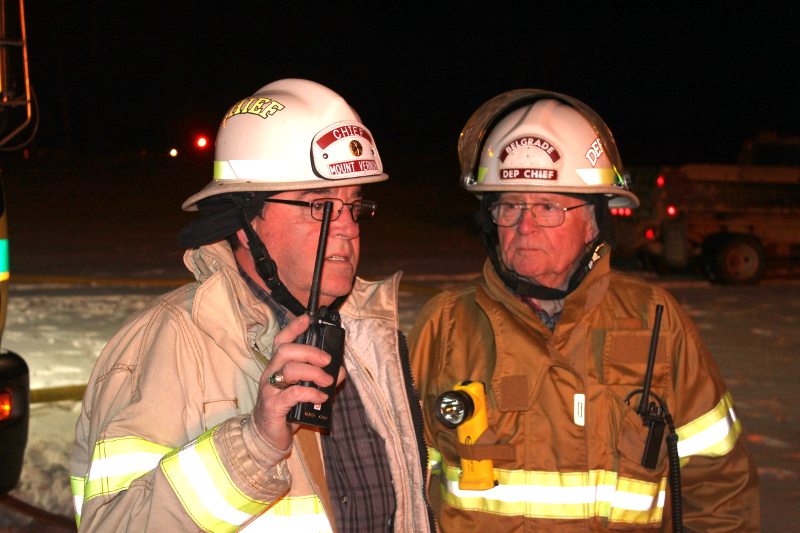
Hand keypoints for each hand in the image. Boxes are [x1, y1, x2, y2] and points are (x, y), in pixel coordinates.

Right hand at [251, 314, 345, 449]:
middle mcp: (271, 374)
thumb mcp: (304, 390)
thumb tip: (339, 370)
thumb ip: (320, 379)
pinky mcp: (273, 406)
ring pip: (289, 369)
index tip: (307, 318)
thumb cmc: (286, 409)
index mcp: (277, 366)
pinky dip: (310, 392)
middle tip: (327, 360)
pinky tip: (320, 397)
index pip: (281, 341)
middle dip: (309, 351)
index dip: (293, 328)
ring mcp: (270, 389)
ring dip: (313, 372)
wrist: (267, 436)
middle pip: (286, 351)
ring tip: (328, 381)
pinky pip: (293, 394)